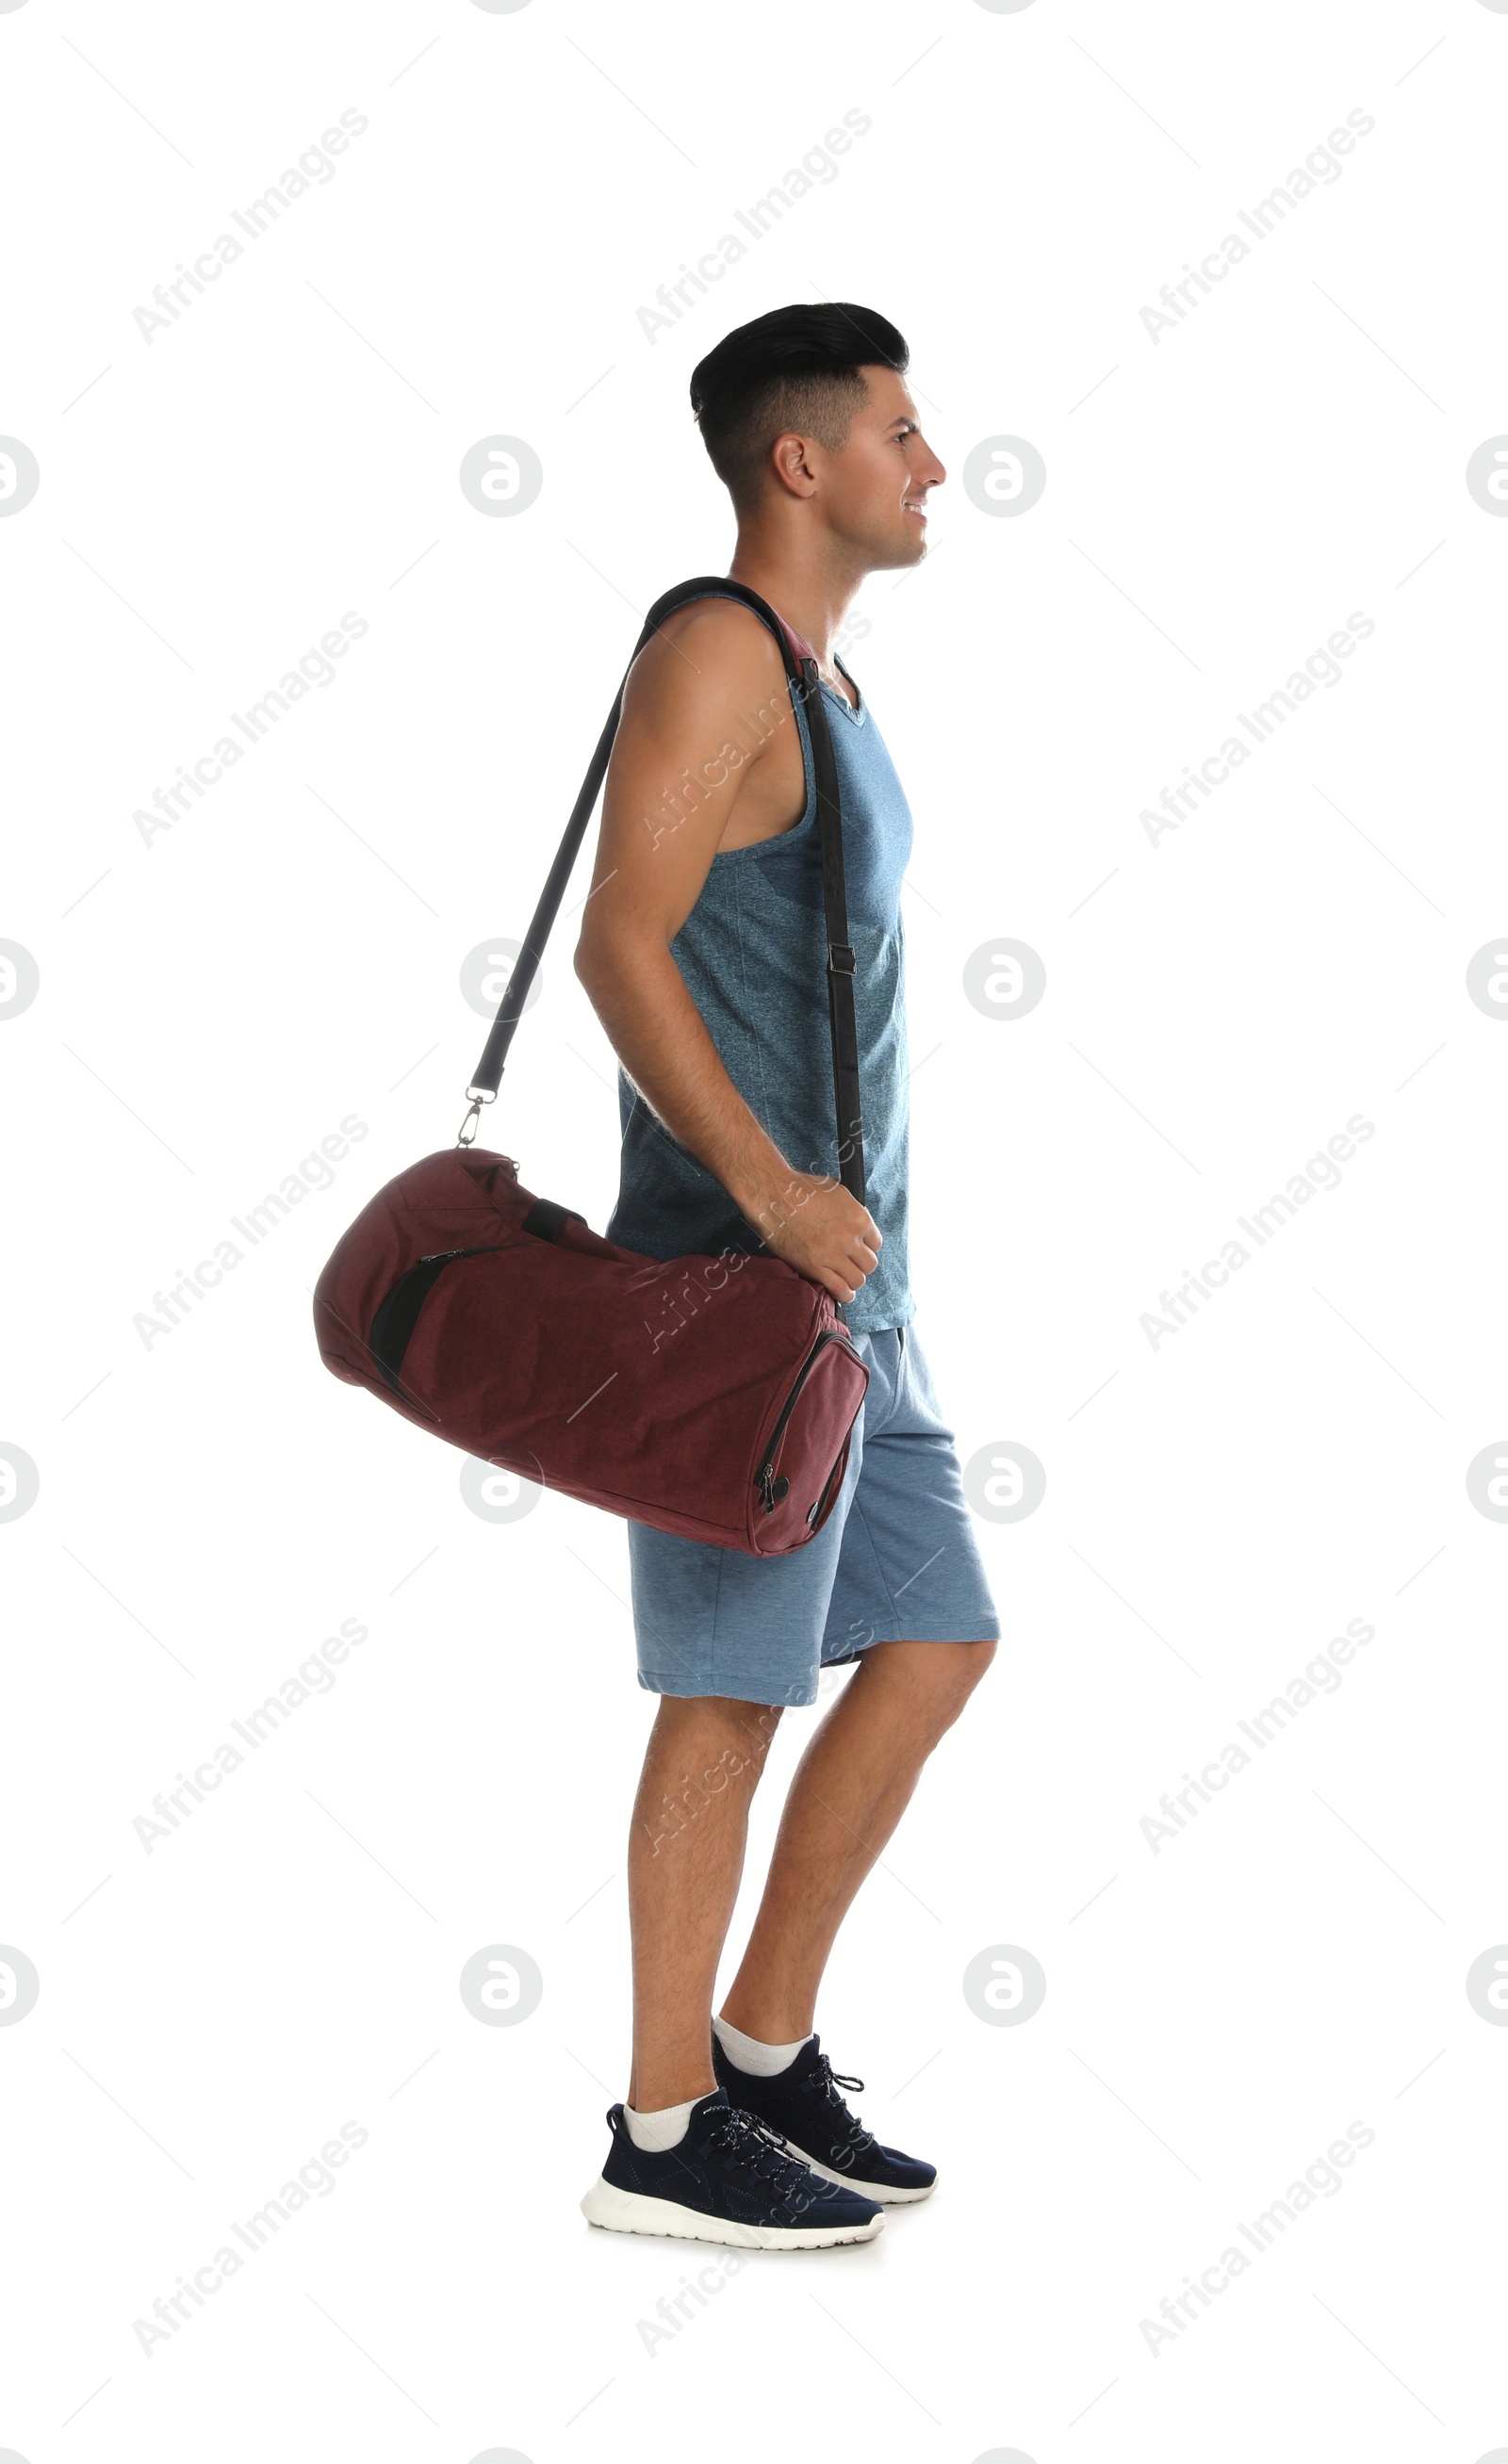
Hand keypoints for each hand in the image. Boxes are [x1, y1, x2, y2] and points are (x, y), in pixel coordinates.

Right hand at [748, 1169, 881, 1305]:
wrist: (772, 1195)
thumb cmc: (800, 1190)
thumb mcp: (837, 1191)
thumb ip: (853, 1210)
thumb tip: (859, 1225)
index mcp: (858, 1217)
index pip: (876, 1244)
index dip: (866, 1247)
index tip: (858, 1250)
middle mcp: (849, 1237)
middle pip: (869, 1264)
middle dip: (860, 1264)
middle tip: (849, 1263)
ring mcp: (832, 1254)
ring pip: (857, 1280)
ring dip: (852, 1280)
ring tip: (844, 1277)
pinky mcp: (814, 1267)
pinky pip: (839, 1289)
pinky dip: (843, 1294)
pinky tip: (841, 1292)